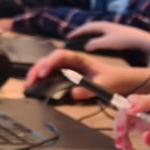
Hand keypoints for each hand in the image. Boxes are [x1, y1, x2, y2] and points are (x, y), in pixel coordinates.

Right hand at [25, 51, 143, 103]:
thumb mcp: (103, 85)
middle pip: (48, 60)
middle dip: (36, 69)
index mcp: (79, 58)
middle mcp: (71, 60)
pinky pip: (51, 74)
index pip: (59, 55)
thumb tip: (72, 94)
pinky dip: (42, 79)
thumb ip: (88, 89)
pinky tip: (37, 87)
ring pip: (47, 66)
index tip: (44, 74)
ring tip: (28, 86)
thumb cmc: (112, 79)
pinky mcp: (67, 74)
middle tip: (29, 83)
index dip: (49, 63)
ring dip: (36, 74)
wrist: (120, 80)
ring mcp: (67, 67)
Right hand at [67, 22, 149, 55]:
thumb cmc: (125, 40)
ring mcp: (113, 31)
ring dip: (88, 37)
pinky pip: (102, 37)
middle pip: (90, 29)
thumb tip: (86, 47)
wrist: (142, 41)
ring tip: (82, 44)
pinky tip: (96, 47)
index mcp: (102, 25)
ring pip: (96, 33)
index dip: (76, 33)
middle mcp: (107, 26)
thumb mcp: (107, 42)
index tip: (67, 38)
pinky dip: (96, 41)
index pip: (85, 27)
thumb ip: (95, 44)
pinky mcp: (118, 37)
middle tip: (73, 40)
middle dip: (81, 33)